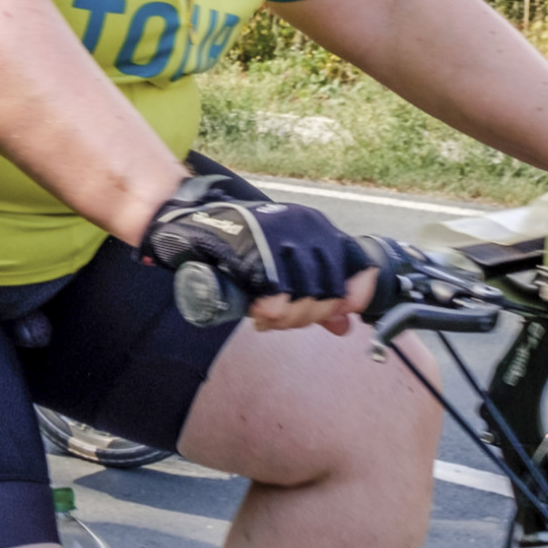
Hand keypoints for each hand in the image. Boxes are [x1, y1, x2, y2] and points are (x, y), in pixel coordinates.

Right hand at [142, 176, 378, 332]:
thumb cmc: (237, 245)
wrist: (189, 222)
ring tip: (264, 317)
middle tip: (278, 319)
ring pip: (306, 300)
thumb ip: (317, 290)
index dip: (350, 297)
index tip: (333, 314)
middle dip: (305, 317)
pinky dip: (270, 313)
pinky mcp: (257, 251)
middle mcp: (307, 227)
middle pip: (329, 293)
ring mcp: (283, 237)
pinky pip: (278, 299)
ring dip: (285, 320)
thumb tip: (345, 324)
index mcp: (318, 226)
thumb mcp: (284, 264)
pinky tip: (256, 312)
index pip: (358, 266)